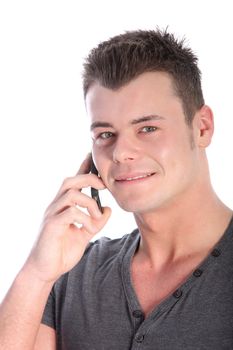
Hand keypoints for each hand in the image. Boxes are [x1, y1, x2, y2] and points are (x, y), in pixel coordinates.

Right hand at [24, 154, 110, 282]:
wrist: (46, 270)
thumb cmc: (62, 251)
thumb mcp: (85, 234)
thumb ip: (96, 222)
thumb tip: (109, 209)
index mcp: (64, 206)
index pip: (73, 182)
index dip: (83, 167)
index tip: (92, 156)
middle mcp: (56, 206)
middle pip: (70, 180)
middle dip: (88, 178)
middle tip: (104, 185)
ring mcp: (52, 214)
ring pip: (71, 193)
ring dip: (90, 203)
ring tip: (97, 216)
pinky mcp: (51, 225)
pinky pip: (70, 212)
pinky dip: (85, 218)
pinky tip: (89, 227)